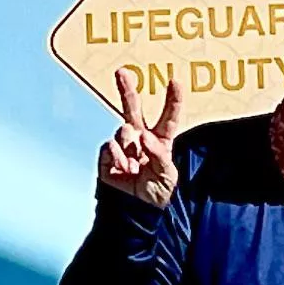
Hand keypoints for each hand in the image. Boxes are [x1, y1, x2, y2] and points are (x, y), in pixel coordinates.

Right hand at [97, 67, 183, 209]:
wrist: (137, 212)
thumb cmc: (158, 193)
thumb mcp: (167, 175)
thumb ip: (159, 153)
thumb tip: (143, 136)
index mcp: (161, 141)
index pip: (169, 117)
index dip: (173, 100)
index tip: (175, 81)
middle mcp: (141, 139)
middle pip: (134, 109)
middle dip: (127, 90)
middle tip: (121, 72)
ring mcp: (123, 147)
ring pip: (123, 131)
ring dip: (128, 145)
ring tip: (134, 166)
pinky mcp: (108, 157)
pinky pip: (110, 147)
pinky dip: (117, 157)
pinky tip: (124, 169)